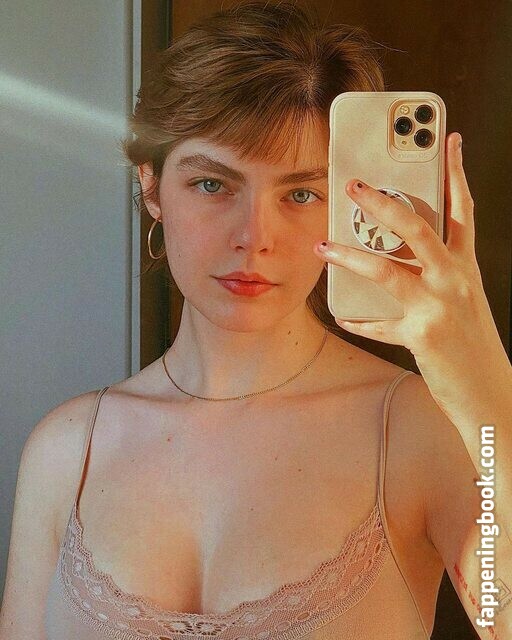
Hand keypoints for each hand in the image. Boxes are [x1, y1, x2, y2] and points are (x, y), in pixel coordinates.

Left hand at [313, 131, 509, 421]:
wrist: (490, 392)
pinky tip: (340, 315)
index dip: (455, 173)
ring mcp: (439, 306)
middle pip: (417, 227)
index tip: (447, 140)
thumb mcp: (460, 299)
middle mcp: (455, 280)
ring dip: (349, 256)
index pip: (463, 210)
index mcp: (466, 267)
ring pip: (387, 269)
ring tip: (322, 246)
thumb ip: (432, 276)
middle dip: (382, 202)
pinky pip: (377, 324)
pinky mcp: (421, 335)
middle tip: (352, 185)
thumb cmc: (470, 342)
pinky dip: (357, 320)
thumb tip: (391, 257)